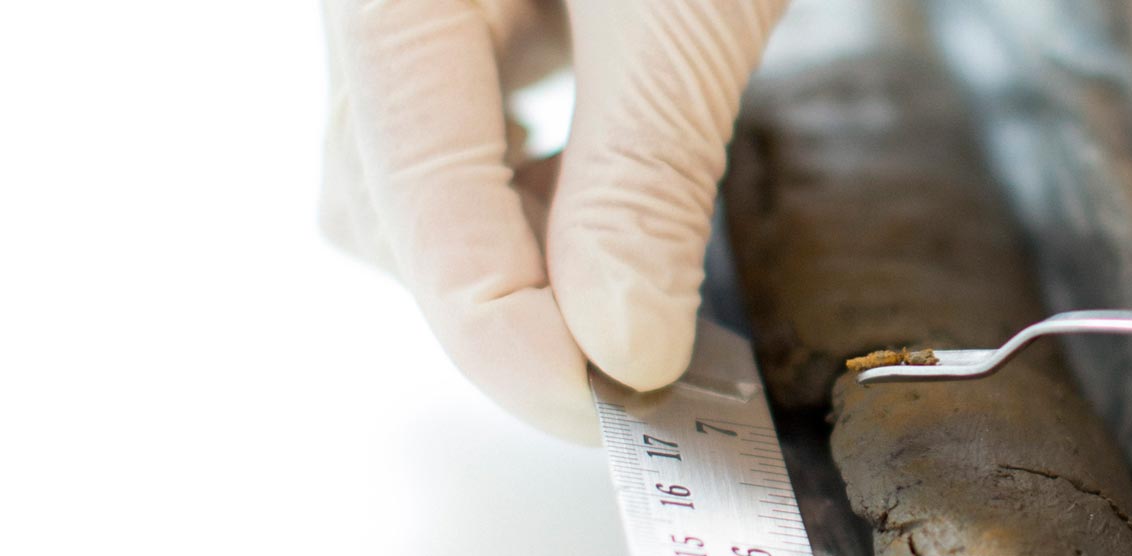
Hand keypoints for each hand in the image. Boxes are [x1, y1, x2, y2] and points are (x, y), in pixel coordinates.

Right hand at [320, 0, 785, 441]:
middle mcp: (371, 5)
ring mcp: (419, 8)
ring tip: (642, 276)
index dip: (509, 336)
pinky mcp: (483, 2)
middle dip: (513, 304)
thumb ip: (644, 171)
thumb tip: (622, 346)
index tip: (614, 402)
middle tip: (641, 366)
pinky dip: (543, 191)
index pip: (415, 204)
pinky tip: (613, 202)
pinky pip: (473, 126)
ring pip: (425, 178)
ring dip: (527, 252)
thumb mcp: (687, 16)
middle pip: (395, 206)